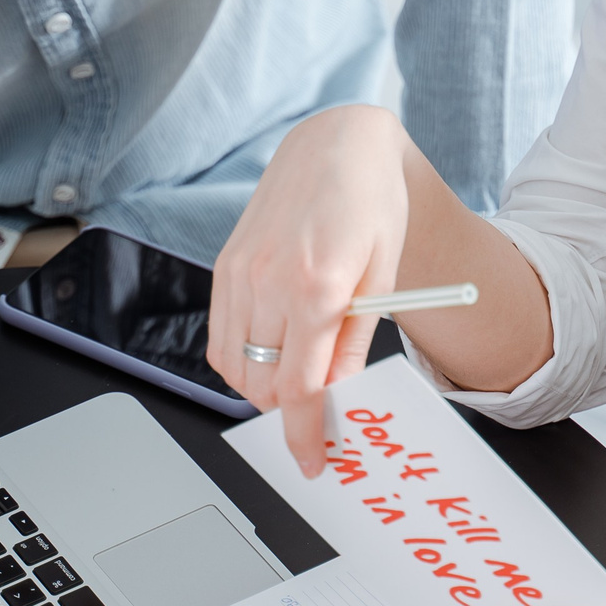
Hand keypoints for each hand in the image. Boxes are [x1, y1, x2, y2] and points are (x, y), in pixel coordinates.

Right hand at [208, 106, 413, 473]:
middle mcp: (269, 279)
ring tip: (297, 379)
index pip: (300, 387)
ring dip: (261, 388)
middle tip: (318, 416)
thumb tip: (336, 398)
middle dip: (288, 413)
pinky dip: (240, 360)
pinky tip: (271, 351)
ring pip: (234, 367)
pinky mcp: (224, 264)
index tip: (312, 460)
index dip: (305, 434)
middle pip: (263, 384)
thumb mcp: (385, 277)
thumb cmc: (372, 205)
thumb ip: (354, 343)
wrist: (338, 145)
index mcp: (318, 285)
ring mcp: (240, 271)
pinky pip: (220, 336)